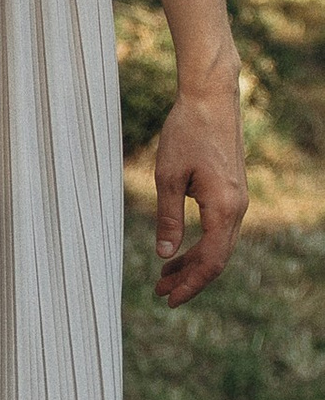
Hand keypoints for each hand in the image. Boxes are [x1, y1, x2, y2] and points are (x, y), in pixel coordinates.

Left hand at [152, 83, 246, 304]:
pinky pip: (219, 229)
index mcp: (223, 208)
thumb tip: (164, 254)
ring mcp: (238, 200)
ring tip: (164, 276)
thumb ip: (167, 217)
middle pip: (218, 259)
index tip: (168, 299)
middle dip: (190, 280)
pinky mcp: (232, 192)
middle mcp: (237, 209)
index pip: (210, 261)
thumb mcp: (167, 176)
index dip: (190, 284)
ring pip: (219, 245)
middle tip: (161, 294)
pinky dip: (199, 244)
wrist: (211, 99)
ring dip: (193, 263)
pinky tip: (179, 248)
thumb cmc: (186, 132)